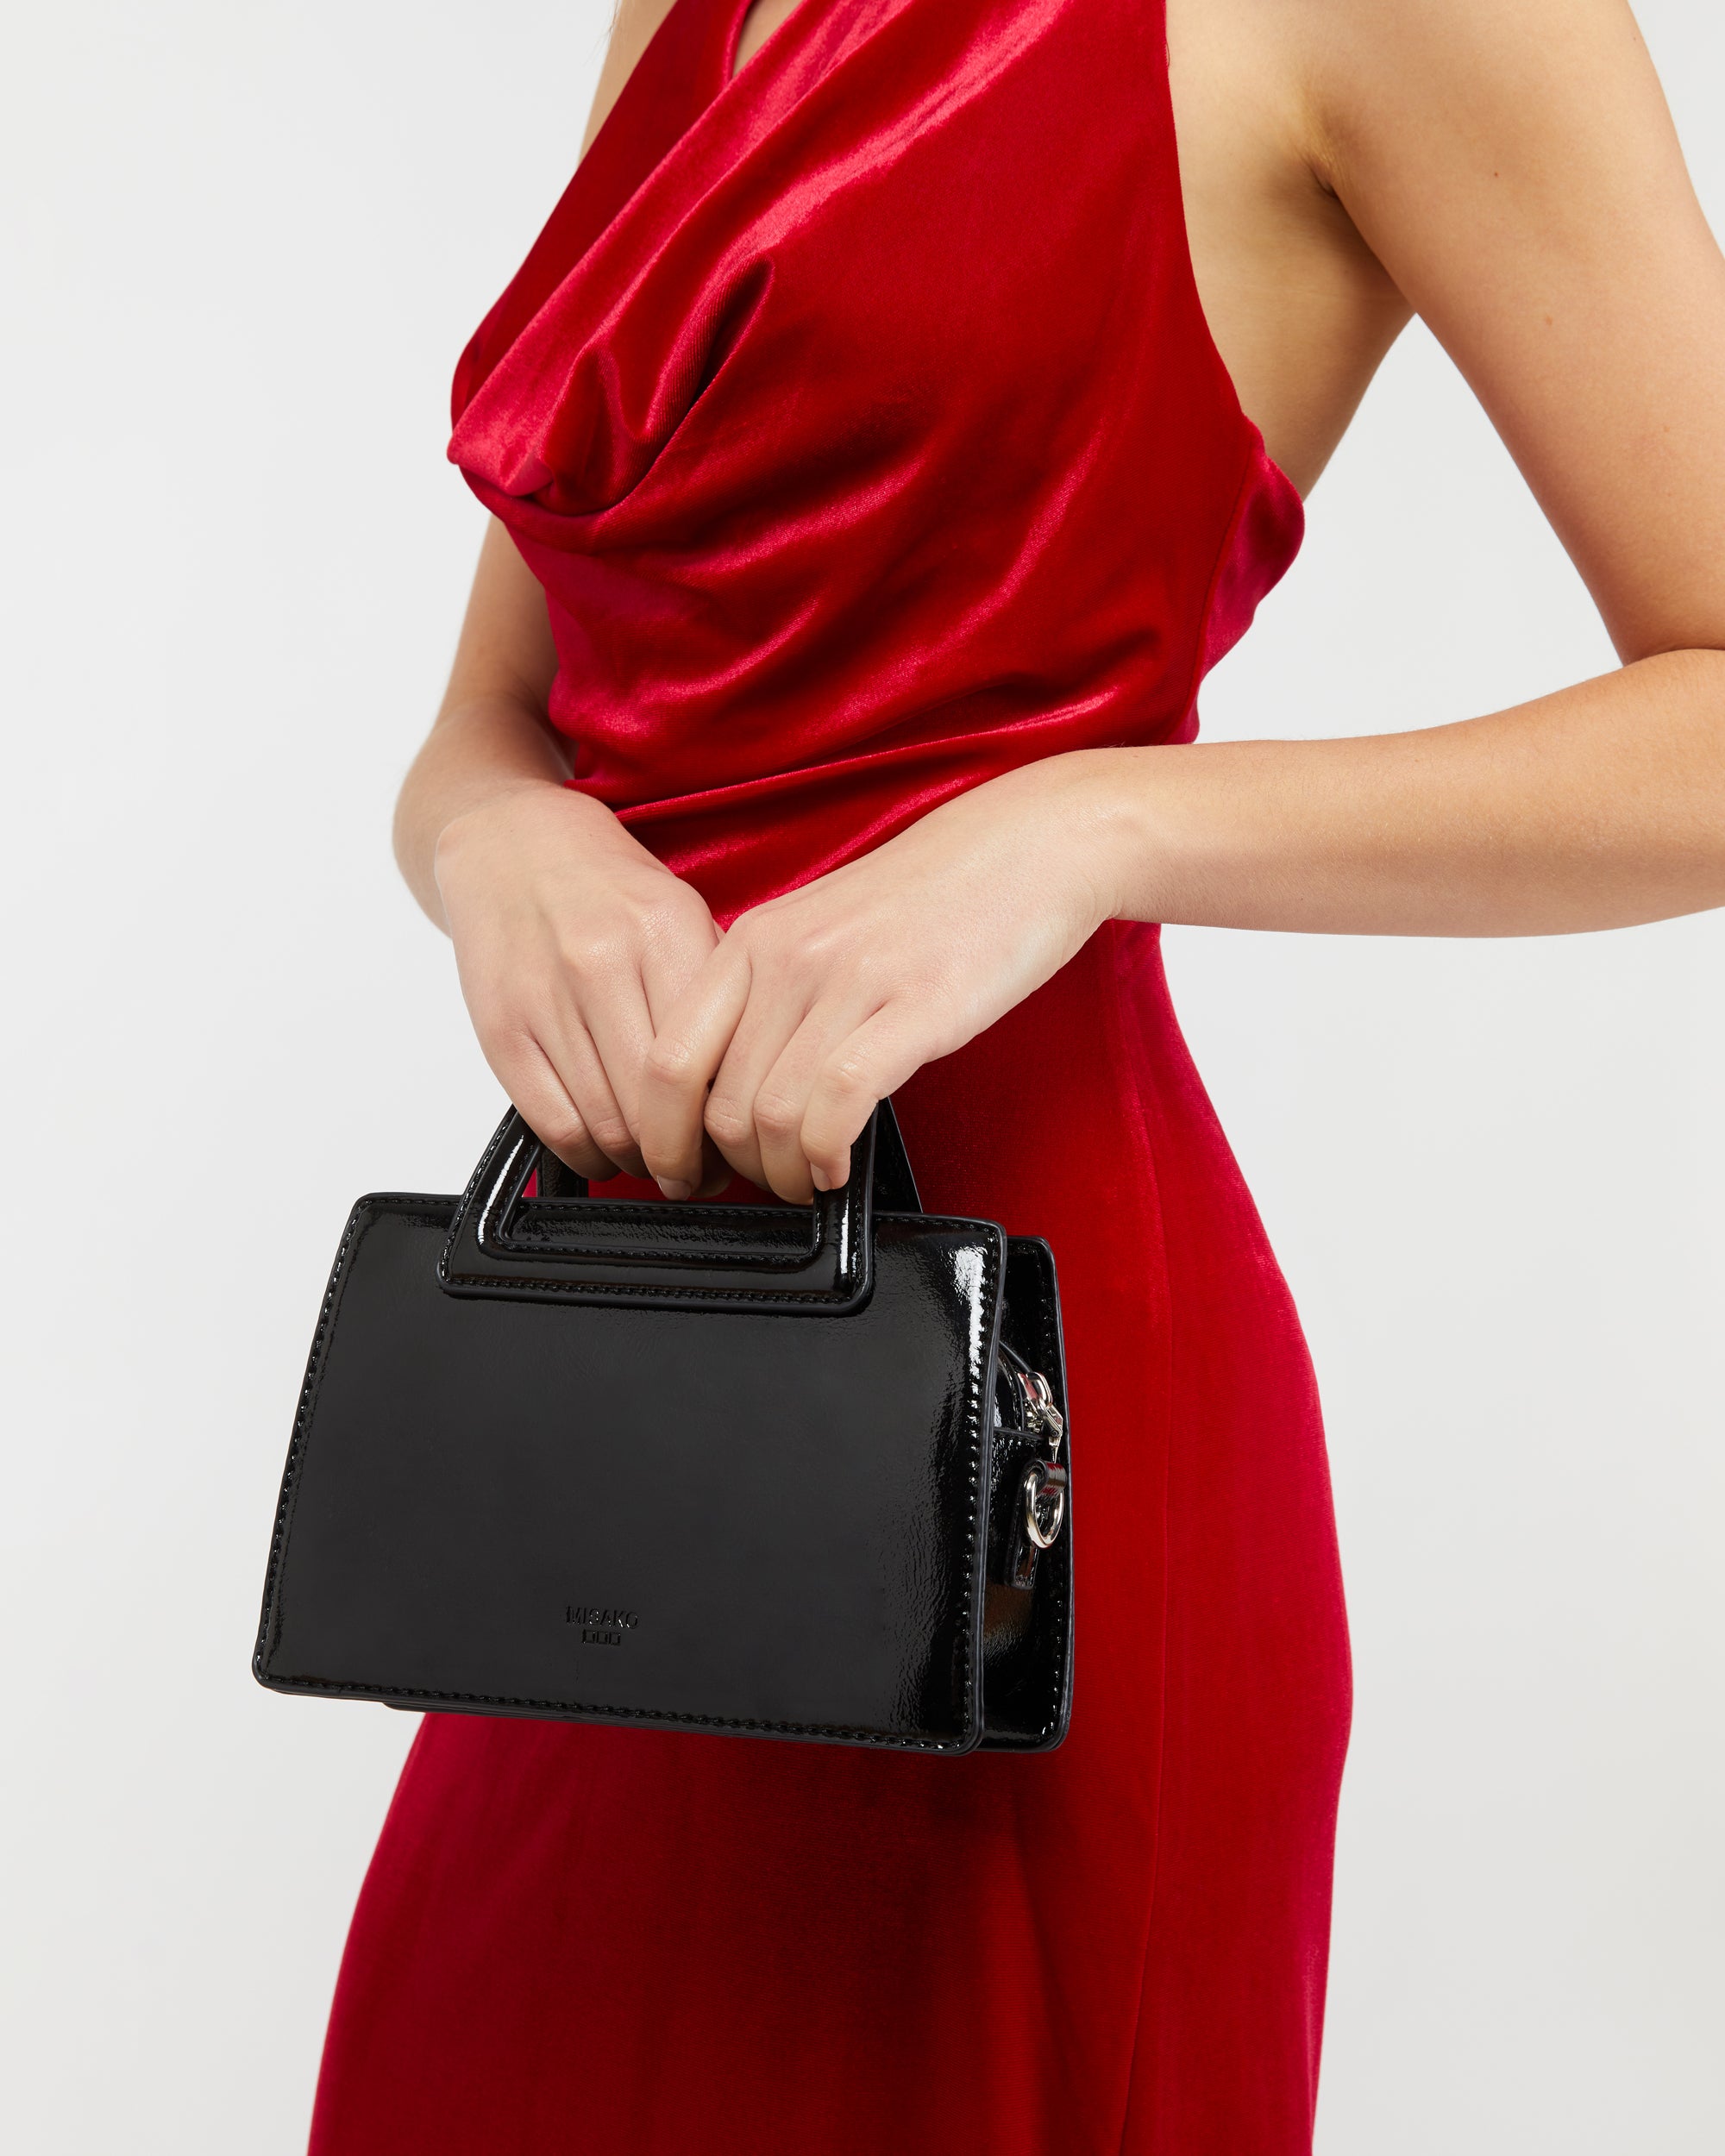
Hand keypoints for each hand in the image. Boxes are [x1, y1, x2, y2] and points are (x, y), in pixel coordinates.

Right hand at [435, 785, 725, 1182]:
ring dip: (640, 1163)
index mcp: (665, 932)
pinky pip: (551, 1121)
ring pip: (607, 1124)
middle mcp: (604, 964)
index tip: (740, 1146)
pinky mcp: (501, 1028)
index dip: (730, 1125)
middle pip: (659, 1106)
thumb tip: (755, 1081)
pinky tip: (606, 1152)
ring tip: (660, 1165)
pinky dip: (586, 1154)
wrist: (508, 841)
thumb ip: (718, 990)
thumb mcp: (681, 913)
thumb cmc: (606, 886)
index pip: (712, 1062)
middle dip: (688, 1160)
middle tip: (703, 1173)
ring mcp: (546, 998)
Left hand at [636, 757, 1121, 1200]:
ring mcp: (849, 980)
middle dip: (735, 1170)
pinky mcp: (916, 1007)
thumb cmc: (931, 898)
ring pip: (772, 1117)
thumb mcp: (819, 932)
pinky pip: (837, 1105)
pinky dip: (828, 1157)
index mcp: (753, 939)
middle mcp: (787, 957)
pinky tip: (841, 1166)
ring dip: (784, 1175)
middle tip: (766, 1185)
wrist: (1026, 846)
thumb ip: (767, 997)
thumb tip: (731, 1091)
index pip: (667, 1059)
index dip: (665, 1136)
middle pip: (718, 1106)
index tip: (684, 1170)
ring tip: (807, 1180)